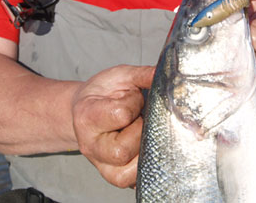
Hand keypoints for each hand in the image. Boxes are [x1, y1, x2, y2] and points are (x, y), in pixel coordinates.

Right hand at [71, 65, 154, 187]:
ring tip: (142, 132)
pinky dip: (146, 165)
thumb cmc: (104, 92)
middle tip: (140, 118)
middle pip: (122, 150)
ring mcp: (101, 165)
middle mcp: (91, 146)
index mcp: (88, 117)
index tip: (133, 97)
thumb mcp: (120, 76)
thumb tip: (169, 74)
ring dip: (145, 150)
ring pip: (130, 172)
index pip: (120, 114)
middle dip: (141, 131)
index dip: (134, 103)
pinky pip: (134, 181)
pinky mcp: (114, 176)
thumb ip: (142, 74)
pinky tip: (147, 147)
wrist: (87, 109)